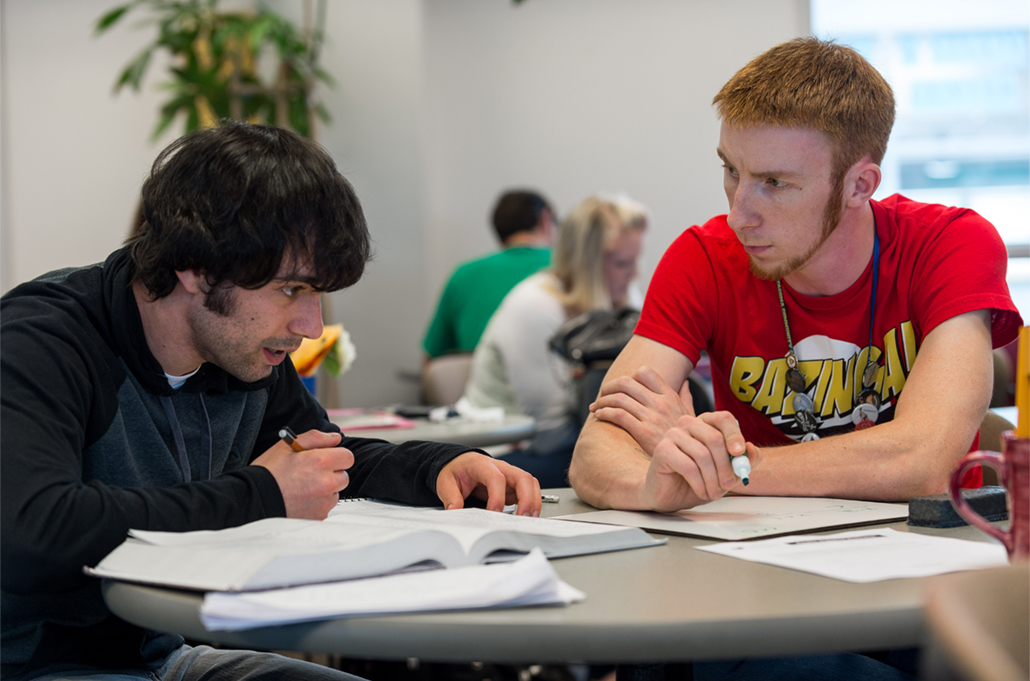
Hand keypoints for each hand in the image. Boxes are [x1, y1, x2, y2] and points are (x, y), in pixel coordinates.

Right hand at [251, 429, 353, 519]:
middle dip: (331, 473)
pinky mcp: (319, 516)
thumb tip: (335, 438)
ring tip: (302, 487)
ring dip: (325, 489)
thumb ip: (315, 438)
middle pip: (343, 475)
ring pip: (335, 492)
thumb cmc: (268, 473)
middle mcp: (327, 483)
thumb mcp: (287, 446)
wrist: (253, 499)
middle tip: (310, 473)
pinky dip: (317, 503)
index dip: (336, 456)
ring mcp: (324, 502)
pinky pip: (326, 507)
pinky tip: (301, 499)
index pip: (347, 457)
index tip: (326, 459)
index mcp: (321, 462)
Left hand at [437, 452, 541, 516]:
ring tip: (530, 519)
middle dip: (527, 498)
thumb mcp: (446, 482)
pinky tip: (527, 516)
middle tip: (523, 518)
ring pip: (530, 483)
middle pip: (522, 477)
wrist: (460, 463)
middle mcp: (500, 467)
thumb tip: (454, 510)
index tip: (494, 513)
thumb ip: (450, 496)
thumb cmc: (456, 470)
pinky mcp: (513, 485)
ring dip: (533, 501)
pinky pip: (529, 491)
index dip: (498, 496)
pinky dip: (532, 503)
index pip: (496, 478)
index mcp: (482, 465)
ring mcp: (509, 475)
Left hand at [590, 366, 694, 454]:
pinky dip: (605, 413)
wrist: (690, 463)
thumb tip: (683, 383)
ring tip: (595, 408)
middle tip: (601, 395)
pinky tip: (600, 416)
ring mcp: (653, 417)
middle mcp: (661, 403)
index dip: (628, 377)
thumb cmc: (688, 440)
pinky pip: (618, 415)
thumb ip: (686, 398)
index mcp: (670, 396)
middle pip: (625, 383)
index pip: (644, 373)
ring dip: (602, 401)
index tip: (621, 389)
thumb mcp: (691, 417)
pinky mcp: (644, 432)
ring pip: (618, 398)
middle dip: (608, 387)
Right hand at [644, 412, 758, 511]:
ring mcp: (673, 434)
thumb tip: (753, 449)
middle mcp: (688, 424)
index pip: (724, 418)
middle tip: (729, 485)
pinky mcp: (662, 449)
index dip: (734, 435)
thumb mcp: (726, 472)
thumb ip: (743, 461)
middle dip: (726, 466)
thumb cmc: (697, 481)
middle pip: (714, 438)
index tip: (740, 454)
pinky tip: (702, 492)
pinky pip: (689, 466)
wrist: (670, 495)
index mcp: (705, 423)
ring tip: (714, 493)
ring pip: (703, 455)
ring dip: (713, 480)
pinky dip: (700, 484)